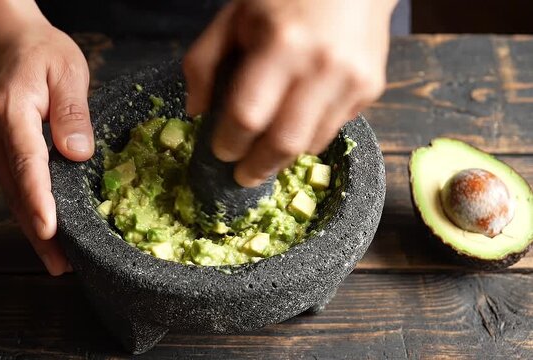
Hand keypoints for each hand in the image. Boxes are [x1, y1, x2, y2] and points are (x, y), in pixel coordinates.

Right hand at [0, 0, 93, 275]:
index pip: (27, 163)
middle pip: (17, 191)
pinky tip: (46, 232)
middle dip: (38, 232)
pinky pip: (15, 186)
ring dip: (33, 229)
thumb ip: (72, 113)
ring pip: (13, 195)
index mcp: (13, 114)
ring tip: (58, 262)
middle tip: (61, 266)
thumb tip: (77, 154)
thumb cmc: (40, 52)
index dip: (38, 200)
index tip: (50, 230)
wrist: (5, 42)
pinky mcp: (0, 151)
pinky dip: (29, 211)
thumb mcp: (67, 71)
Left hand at [184, 0, 395, 186]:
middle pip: (283, 143)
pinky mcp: (371, 89)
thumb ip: (202, 63)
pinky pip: (333, 130)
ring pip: (311, 144)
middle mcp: (322, 67)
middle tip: (242, 176)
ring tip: (267, 150)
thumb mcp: (232, 16)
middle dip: (257, 168)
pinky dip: (309, 135)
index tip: (220, 152)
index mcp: (280, 44)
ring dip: (283, 154)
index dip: (229, 143)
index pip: (247, 116)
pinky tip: (297, 119)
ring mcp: (352, 80)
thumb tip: (195, 113)